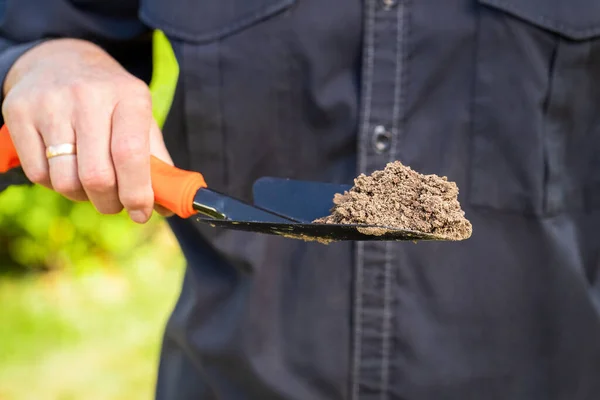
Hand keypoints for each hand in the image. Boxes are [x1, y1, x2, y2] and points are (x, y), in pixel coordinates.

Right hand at [2, 38, 172, 222]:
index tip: (141, 213)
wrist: (61, 60)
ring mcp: (50, 103)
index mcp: (128, 96)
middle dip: (109, 202)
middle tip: (114, 202)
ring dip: (81, 196)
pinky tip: (65, 168)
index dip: (137, 192)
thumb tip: (168, 205)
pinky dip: (55, 184)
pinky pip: (38, 174)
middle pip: (97, 176)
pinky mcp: (18, 112)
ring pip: (65, 181)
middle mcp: (88, 96)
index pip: (130, 154)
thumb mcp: (141, 119)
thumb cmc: (111, 102)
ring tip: (90, 184)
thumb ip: (157, 162)